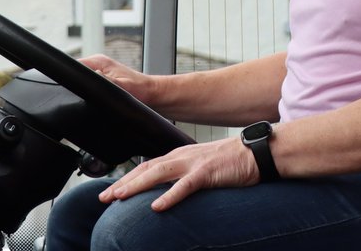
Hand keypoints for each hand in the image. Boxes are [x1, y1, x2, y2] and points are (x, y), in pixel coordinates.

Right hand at [79, 54, 154, 101]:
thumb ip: (108, 80)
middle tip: (85, 95)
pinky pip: (90, 83)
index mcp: (99, 61)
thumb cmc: (140, 89)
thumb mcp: (123, 86)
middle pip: (76, 72)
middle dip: (76, 83)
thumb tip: (95, 74)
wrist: (151, 93)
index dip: (71, 76)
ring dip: (84, 88)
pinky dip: (90, 90)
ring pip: (83, 79)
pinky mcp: (102, 79)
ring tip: (93, 96)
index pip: (75, 65)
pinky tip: (95, 98)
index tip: (73, 87)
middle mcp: (97, 64)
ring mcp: (99, 71)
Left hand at [98, 136, 260, 210]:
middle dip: (123, 183)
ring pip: (158, 174)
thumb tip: (169, 190)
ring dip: (136, 186)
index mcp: (181, 156)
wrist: (257, 153)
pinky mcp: (207, 173)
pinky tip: (156, 206)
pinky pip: (185, 186)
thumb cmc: (232, 162)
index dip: (128, 178)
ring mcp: (194, 163)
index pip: (148, 166)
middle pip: (146, 169)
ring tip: (119, 198)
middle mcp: (183, 156)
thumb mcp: (203, 167)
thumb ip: (185, 175)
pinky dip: (169, 196)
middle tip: (103, 197)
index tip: (111, 191)